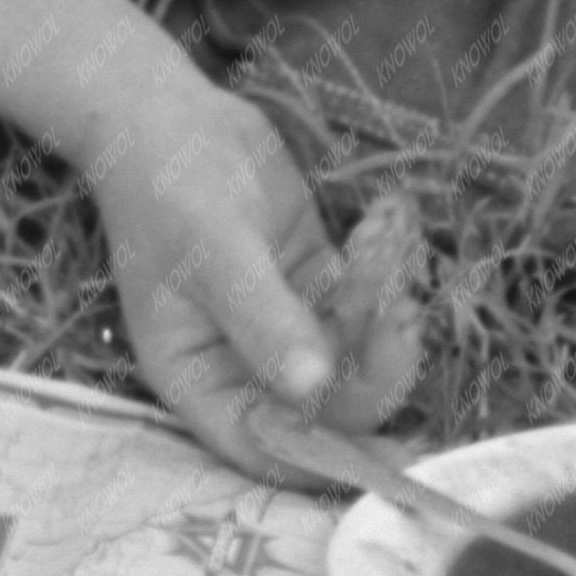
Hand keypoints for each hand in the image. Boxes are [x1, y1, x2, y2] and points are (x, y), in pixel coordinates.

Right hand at [90, 100, 426, 484]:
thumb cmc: (171, 190)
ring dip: (384, 305)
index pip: (269, 446)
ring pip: (356, 349)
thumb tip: (313, 388)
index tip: (396, 454)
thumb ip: (265, 323)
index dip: (330, 461)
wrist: (169, 113)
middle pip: (329, 402)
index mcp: (201, 379)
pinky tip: (386, 217)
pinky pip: (365, 299)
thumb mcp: (215, 256)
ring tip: (384, 238)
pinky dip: (384, 268)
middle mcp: (244, 363)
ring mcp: (285, 322)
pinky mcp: (314, 281)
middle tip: (406, 313)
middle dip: (374, 364)